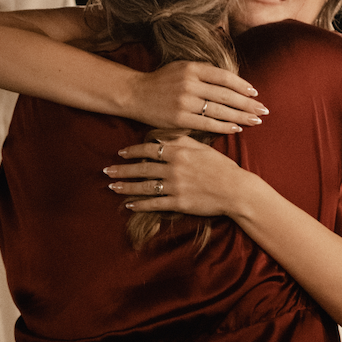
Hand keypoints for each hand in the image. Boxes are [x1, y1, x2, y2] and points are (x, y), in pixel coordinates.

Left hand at [103, 134, 250, 217]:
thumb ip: (181, 141)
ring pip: (144, 186)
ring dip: (126, 187)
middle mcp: (174, 168)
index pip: (149, 149)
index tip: (121, 153)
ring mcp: (175, 186)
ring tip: (113, 187)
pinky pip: (154, 204)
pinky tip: (129, 205)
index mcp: (179, 152)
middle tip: (107, 171)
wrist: (235, 189)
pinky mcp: (178, 203)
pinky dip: (140, 204)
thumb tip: (163, 137)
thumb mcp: (202, 147)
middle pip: (141, 168)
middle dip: (122, 170)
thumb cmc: (221, 167)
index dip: (133, 151)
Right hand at [126, 61, 266, 132]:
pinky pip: (207, 124)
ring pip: (219, 110)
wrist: (135, 94)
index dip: (242, 85)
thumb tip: (231, 82)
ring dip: (240, 116)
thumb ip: (204, 73)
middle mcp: (190, 83)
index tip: (255, 93)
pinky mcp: (179, 119)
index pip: (225, 77)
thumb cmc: (162, 81)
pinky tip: (236, 128)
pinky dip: (224, 126)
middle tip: (263, 110)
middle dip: (247, 104)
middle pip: (226, 95)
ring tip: (255, 121)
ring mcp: (184, 102)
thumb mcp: (182, 67)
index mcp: (192, 68)